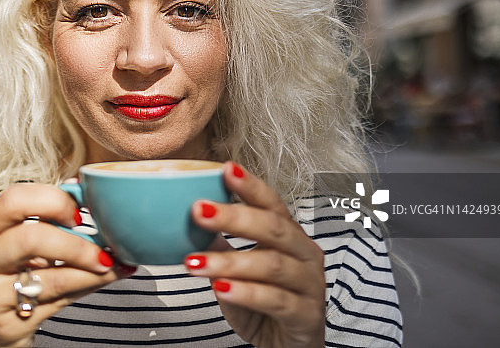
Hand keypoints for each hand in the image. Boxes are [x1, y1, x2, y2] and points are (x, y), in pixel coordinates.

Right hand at [0, 183, 126, 347]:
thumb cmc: (5, 279)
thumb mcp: (14, 247)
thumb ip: (49, 223)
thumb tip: (93, 198)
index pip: (14, 201)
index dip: (52, 200)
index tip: (78, 212)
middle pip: (29, 239)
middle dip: (73, 242)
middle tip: (99, 247)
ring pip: (51, 278)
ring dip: (90, 268)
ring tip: (113, 263)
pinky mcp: (10, 323)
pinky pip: (60, 300)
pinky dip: (90, 284)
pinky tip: (107, 276)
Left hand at [184, 162, 325, 347]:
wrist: (289, 347)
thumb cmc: (266, 303)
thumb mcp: (239, 269)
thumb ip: (221, 243)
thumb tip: (190, 217)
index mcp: (290, 235)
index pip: (272, 203)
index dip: (250, 185)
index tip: (224, 169)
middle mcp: (305, 254)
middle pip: (273, 228)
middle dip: (234, 217)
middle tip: (198, 211)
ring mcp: (310, 284)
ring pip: (271, 265)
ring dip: (229, 261)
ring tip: (193, 262)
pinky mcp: (306, 315)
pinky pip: (275, 300)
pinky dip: (246, 293)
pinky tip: (221, 289)